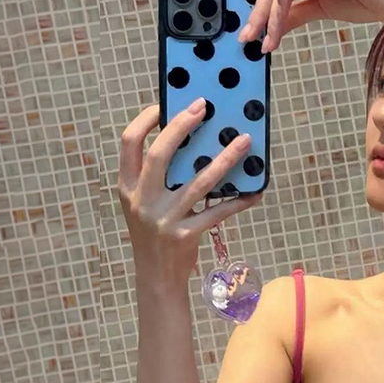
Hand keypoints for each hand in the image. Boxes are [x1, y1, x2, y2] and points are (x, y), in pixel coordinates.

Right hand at [117, 103, 263, 286]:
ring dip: (224, 159)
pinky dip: (238, 201)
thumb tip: (192, 144)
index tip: (165, 104)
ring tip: (244, 141)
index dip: (145, 120)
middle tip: (204, 108)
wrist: (156, 278)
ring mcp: (164, 219)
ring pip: (198, 182)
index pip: (129, 144)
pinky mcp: (186, 235)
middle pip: (160, 155)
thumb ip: (158, 179)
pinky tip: (255, 192)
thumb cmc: (155, 235)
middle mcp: (142, 200)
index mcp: (127, 187)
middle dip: (181, 127)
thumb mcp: (145, 205)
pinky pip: (218, 212)